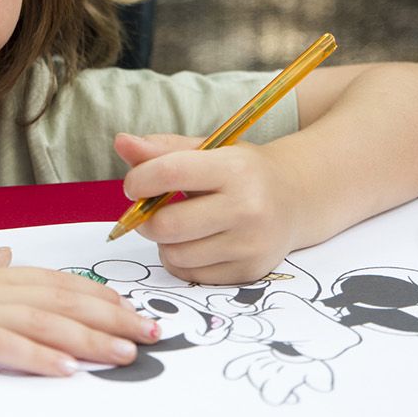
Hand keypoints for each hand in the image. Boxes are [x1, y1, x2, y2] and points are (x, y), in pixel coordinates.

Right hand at [0, 234, 159, 375]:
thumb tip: (6, 254)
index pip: (56, 283)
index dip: (98, 296)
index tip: (132, 308)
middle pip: (63, 302)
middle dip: (112, 318)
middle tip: (153, 334)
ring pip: (46, 324)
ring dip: (91, 340)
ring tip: (127, 354)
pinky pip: (5, 347)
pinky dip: (40, 358)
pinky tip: (68, 368)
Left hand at [113, 132, 306, 285]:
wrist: (296, 198)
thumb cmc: (242, 172)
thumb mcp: (209, 151)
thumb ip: (162, 149)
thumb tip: (121, 142)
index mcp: (234, 168)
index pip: (170, 172)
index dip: (139, 180)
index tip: (133, 185)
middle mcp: (247, 207)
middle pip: (168, 224)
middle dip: (145, 220)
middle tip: (149, 212)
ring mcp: (250, 244)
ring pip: (176, 254)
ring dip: (164, 243)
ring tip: (178, 226)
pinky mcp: (249, 271)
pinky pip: (191, 274)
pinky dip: (182, 261)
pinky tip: (195, 243)